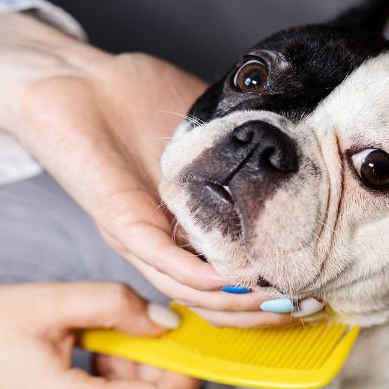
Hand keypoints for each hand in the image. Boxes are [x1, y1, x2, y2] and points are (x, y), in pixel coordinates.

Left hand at [0, 13, 296, 327]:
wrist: (72, 77)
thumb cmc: (135, 99)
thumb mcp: (205, 129)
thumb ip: (241, 149)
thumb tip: (298, 154)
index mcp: (185, 226)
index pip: (228, 278)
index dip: (268, 292)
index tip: (316, 289)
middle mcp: (164, 241)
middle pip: (212, 299)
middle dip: (260, 311)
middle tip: (307, 306)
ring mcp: (141, 236)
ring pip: (189, 291)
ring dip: (236, 303)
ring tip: (278, 301)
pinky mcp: (120, 220)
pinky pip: (161, 260)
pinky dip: (197, 277)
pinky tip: (231, 279)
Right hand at [0, 283, 199, 388]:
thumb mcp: (51, 302)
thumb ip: (115, 305)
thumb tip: (167, 321)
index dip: (184, 373)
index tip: (185, 336)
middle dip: (158, 367)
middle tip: (138, 325)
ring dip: (135, 375)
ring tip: (102, 336)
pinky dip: (114, 384)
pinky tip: (89, 352)